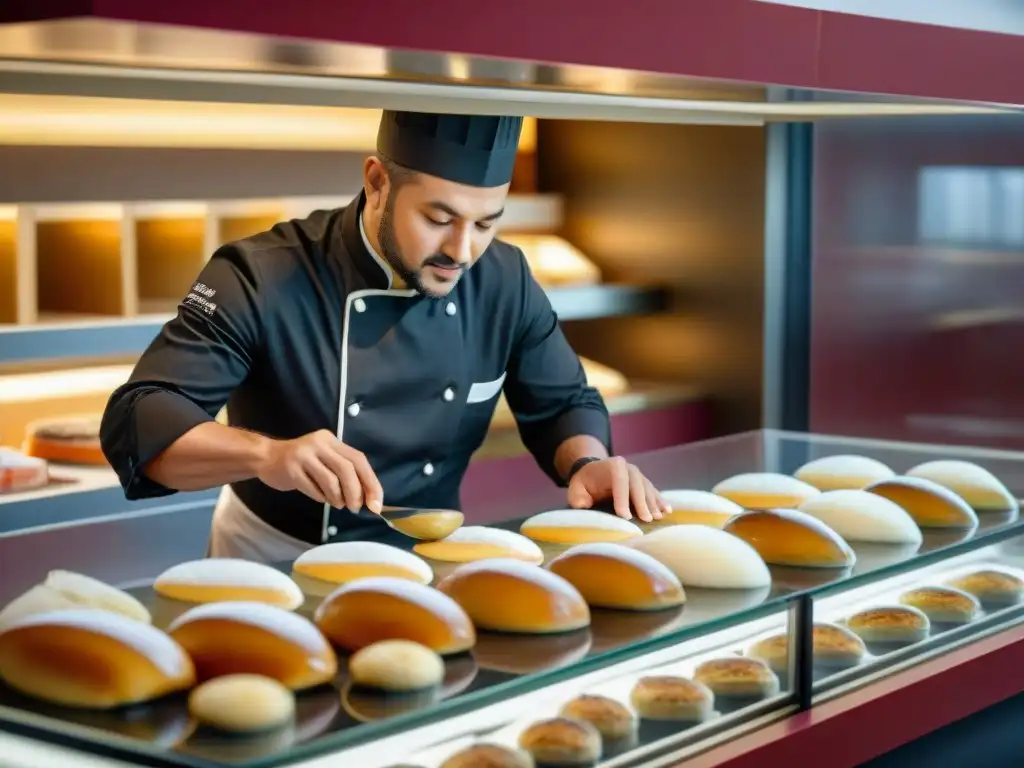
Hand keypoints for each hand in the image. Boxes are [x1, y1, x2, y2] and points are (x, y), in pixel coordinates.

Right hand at [257, 430, 382, 513]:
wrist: (265, 458)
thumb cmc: (302, 463)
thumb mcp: (325, 459)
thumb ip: (344, 473)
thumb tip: (368, 498)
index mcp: (332, 441)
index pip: (358, 459)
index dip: (371, 482)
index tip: (376, 503)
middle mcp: (319, 444)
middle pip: (347, 469)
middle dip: (355, 492)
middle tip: (355, 508)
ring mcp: (304, 455)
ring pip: (331, 480)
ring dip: (338, 498)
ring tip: (338, 504)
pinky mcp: (291, 469)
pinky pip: (313, 489)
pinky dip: (321, 498)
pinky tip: (321, 498)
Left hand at [566, 456, 669, 522]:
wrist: (591, 473)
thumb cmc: (583, 484)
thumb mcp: (576, 490)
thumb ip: (579, 499)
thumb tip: (586, 508)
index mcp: (611, 466)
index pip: (619, 480)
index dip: (622, 498)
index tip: (624, 516)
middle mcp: (627, 467)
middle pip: (637, 484)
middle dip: (642, 502)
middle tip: (646, 519)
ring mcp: (637, 475)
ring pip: (647, 488)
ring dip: (653, 503)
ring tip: (658, 517)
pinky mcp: (643, 483)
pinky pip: (653, 491)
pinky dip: (660, 501)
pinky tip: (667, 511)